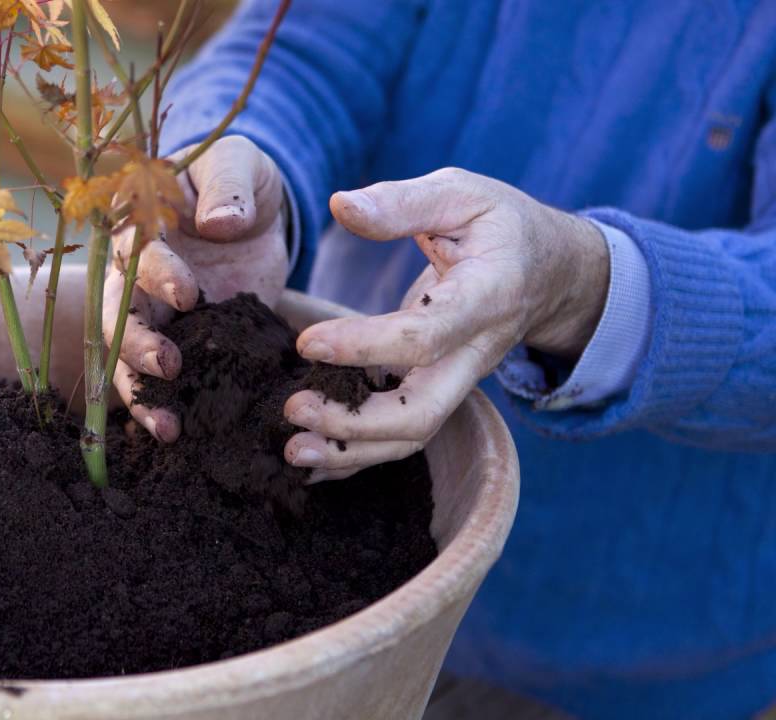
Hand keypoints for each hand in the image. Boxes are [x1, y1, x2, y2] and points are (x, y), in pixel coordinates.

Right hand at [104, 136, 288, 442]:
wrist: (251, 212)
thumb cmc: (236, 178)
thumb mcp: (239, 165)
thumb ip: (229, 188)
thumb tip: (221, 223)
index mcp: (139, 224)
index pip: (138, 253)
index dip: (159, 275)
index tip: (189, 295)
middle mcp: (132, 276)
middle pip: (118, 317)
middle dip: (137, 346)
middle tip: (168, 367)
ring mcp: (151, 315)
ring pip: (127, 359)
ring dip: (141, 394)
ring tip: (167, 427)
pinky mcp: (179, 342)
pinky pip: (160, 380)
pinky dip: (164, 407)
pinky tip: (179, 437)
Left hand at [284, 167, 610, 482]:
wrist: (549, 271)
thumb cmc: (499, 226)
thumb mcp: (462, 194)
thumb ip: (402, 203)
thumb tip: (340, 206)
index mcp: (486, 297)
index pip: (426, 336)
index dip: (366, 346)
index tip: (308, 342)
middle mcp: (475, 353)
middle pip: (422, 412)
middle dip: (356, 423)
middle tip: (292, 408)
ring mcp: (459, 380)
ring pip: (411, 435)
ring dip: (350, 451)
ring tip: (292, 448)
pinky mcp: (439, 390)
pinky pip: (399, 436)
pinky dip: (354, 455)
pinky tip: (309, 460)